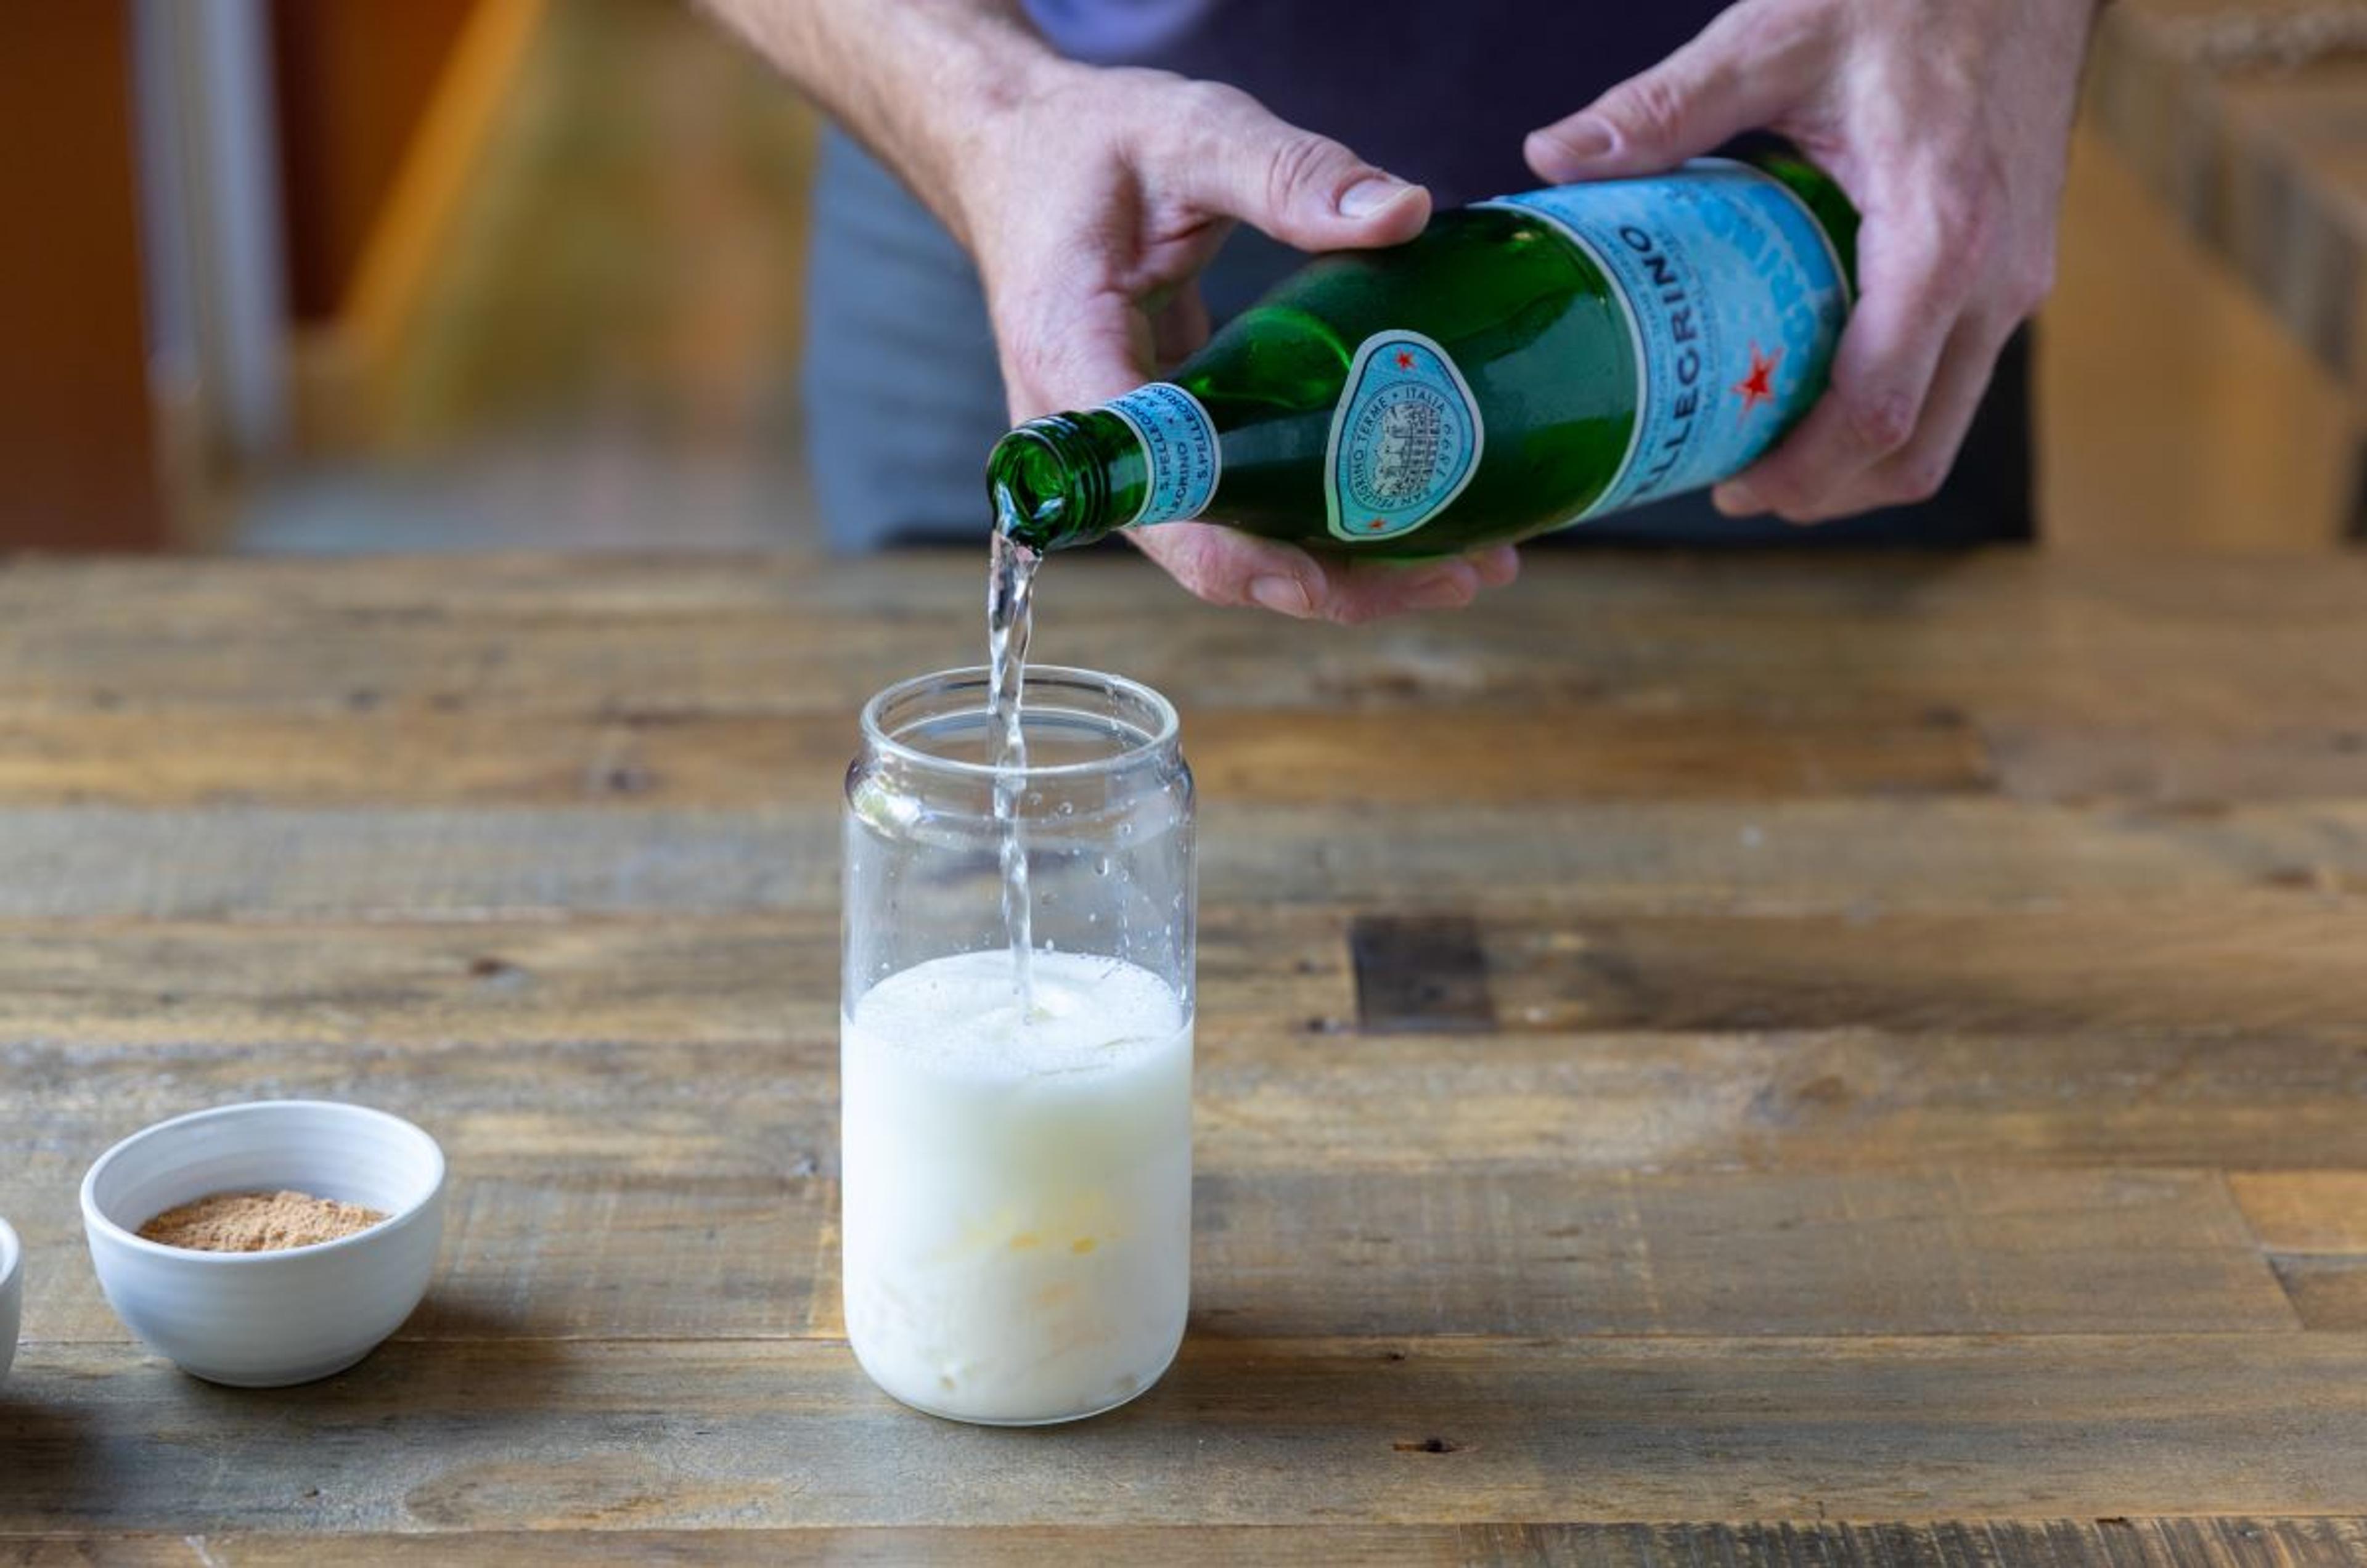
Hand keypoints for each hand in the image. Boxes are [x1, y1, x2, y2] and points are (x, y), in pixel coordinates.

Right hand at [956, 62, 1520, 621]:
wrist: (1022, 153)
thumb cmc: (1087, 144)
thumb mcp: (1189, 135)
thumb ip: (1290, 172)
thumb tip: (1404, 213)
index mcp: (1074, 365)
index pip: (1153, 490)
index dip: (1236, 550)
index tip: (1321, 580)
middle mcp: (1092, 441)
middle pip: (1207, 549)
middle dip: (1331, 582)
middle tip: (1456, 577)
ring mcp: (1129, 455)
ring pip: (1233, 545)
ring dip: (1344, 568)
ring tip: (1464, 566)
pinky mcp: (1168, 447)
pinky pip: (1243, 506)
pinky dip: (1320, 521)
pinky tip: (1413, 520)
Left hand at [1526, 0, 2093, 522]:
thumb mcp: (1777, 37)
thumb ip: (1668, 105)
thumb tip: (1553, 157)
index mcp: (1940, 236)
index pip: (1876, 410)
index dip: (1799, 474)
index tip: (1726, 489)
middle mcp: (1997, 279)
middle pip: (1916, 450)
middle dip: (1823, 491)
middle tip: (1732, 486)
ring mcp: (2016, 281)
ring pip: (1944, 425)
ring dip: (1857, 461)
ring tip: (1766, 451)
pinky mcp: (2014, 271)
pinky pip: (1954, 377)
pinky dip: (1890, 408)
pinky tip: (1815, 383)